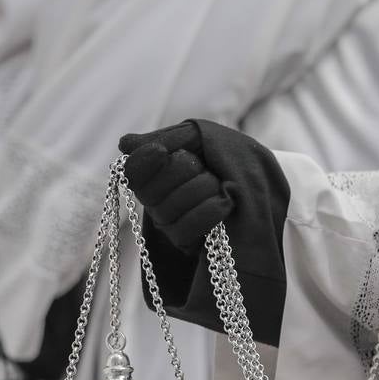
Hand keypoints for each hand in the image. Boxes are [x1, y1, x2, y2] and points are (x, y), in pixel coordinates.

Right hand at [119, 120, 279, 253]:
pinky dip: (209, 212)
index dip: (145, 161)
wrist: (254, 183)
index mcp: (152, 171)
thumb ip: (167, 138)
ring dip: (204, 189)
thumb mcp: (199, 138)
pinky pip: (184, 230)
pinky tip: (225, 202)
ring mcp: (165, 221)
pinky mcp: (183, 241)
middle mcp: (153, 198)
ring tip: (219, 185)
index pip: (131, 171)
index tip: (162, 152)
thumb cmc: (223, 158)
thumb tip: (124, 145)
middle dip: (185, 170)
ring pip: (170, 209)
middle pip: (152, 188)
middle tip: (204, 167)